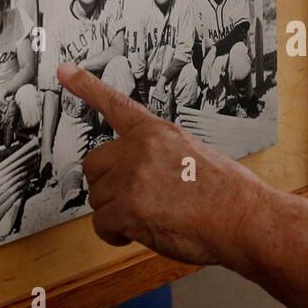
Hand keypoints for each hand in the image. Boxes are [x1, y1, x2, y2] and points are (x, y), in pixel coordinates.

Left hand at [57, 62, 266, 264]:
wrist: (244, 217)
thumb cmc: (229, 194)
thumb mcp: (195, 155)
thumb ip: (161, 157)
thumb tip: (146, 176)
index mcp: (157, 133)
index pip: (115, 105)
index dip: (86, 87)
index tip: (64, 71)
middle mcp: (140, 148)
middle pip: (94, 165)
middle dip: (107, 185)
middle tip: (132, 199)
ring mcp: (132, 177)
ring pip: (98, 199)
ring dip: (116, 213)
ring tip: (150, 218)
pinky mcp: (128, 208)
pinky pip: (102, 225)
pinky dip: (116, 235)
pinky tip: (139, 233)